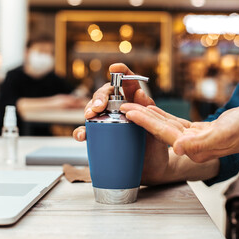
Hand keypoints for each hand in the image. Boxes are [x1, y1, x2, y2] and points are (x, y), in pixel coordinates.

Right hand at [73, 63, 172, 184]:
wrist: (152, 170)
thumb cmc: (155, 147)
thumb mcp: (156, 129)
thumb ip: (150, 112)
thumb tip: (140, 94)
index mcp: (135, 104)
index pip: (128, 84)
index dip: (122, 72)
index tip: (115, 68)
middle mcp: (119, 111)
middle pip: (105, 95)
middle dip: (99, 97)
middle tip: (99, 106)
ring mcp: (108, 123)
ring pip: (93, 110)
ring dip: (88, 110)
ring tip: (89, 116)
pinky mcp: (100, 138)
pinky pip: (87, 132)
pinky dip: (81, 132)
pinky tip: (82, 135)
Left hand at [122, 103, 238, 162]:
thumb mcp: (223, 133)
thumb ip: (199, 143)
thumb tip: (177, 148)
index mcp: (194, 149)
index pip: (163, 134)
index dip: (144, 122)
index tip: (128, 113)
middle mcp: (191, 146)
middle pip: (160, 130)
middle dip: (141, 118)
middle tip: (123, 107)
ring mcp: (194, 139)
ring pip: (166, 125)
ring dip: (149, 115)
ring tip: (133, 107)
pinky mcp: (199, 132)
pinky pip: (175, 123)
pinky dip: (163, 115)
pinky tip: (153, 109)